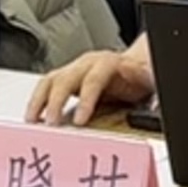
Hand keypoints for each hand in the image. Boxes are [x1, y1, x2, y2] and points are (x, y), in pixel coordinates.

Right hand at [36, 44, 154, 126]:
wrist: (135, 66)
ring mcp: (74, 69)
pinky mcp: (66, 79)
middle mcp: (88, 63)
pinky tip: (34, 117)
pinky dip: (38, 102)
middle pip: (64, 78)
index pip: (93, 79)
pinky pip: (47, 87)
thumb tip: (154, 99)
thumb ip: (151, 87)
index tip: (79, 121)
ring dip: (39, 101)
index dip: (86, 100)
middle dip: (55, 102)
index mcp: (108, 62)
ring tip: (33, 121)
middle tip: (50, 124)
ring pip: (50, 80)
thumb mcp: (148, 79)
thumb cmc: (139, 75)